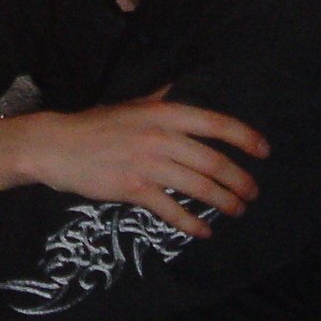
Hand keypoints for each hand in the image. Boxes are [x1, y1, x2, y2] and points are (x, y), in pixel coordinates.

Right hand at [13, 89, 269, 237]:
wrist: (57, 145)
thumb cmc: (95, 125)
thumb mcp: (131, 104)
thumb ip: (159, 100)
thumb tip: (180, 90)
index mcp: (164, 112)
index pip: (216, 123)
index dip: (245, 137)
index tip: (263, 151)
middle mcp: (161, 136)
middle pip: (214, 161)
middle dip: (240, 180)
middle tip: (252, 192)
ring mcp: (148, 163)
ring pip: (199, 187)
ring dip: (224, 202)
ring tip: (237, 210)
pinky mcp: (134, 188)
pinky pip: (172, 209)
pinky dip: (192, 223)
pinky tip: (204, 231)